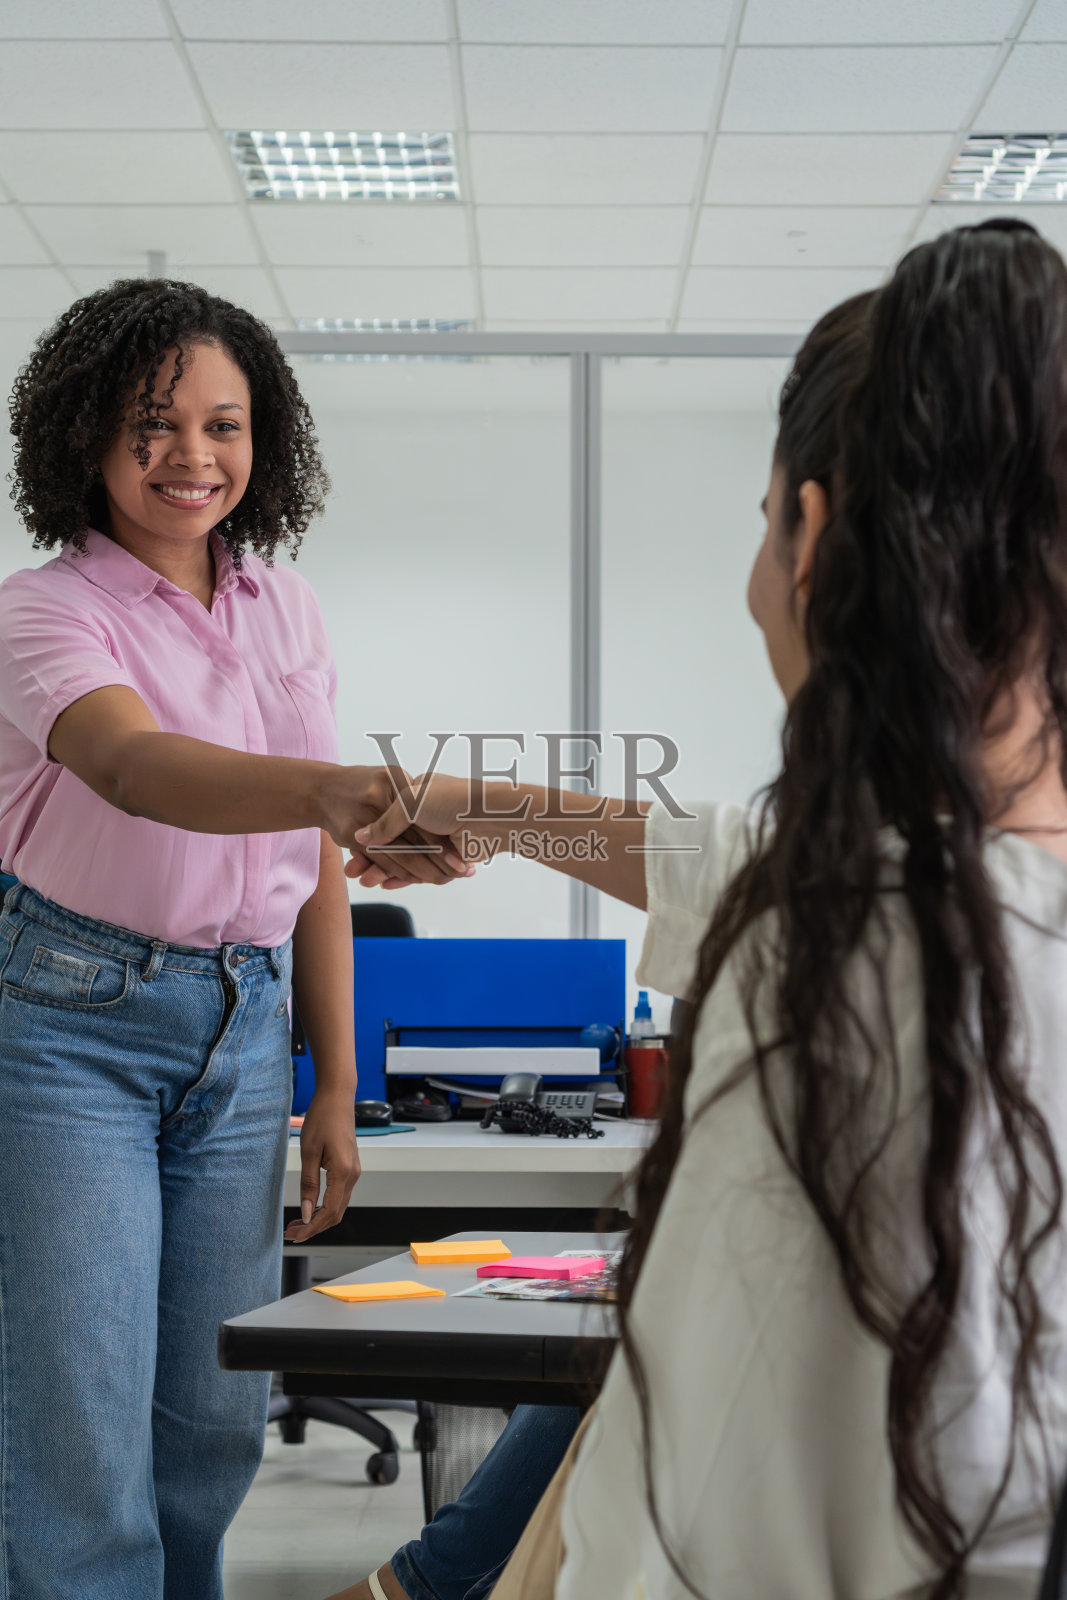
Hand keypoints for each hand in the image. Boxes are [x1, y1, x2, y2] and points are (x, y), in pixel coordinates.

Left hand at [283, 1089, 361, 1241]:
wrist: (337, 1096)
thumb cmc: (322, 1118)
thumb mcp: (309, 1151)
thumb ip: (308, 1183)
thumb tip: (306, 1211)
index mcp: (343, 1172)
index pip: (329, 1212)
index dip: (311, 1227)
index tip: (295, 1235)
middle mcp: (353, 1175)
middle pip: (336, 1214)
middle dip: (314, 1227)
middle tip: (292, 1233)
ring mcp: (353, 1171)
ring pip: (339, 1206)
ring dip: (319, 1218)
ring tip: (297, 1222)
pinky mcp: (350, 1167)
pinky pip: (340, 1195)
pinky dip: (325, 1206)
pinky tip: (310, 1206)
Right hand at [320, 764, 473, 889]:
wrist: (491, 817)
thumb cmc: (453, 800)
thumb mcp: (411, 803)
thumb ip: (386, 822)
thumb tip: (361, 837)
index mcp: (418, 796)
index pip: (387, 819)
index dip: (369, 835)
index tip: (351, 845)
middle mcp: (428, 817)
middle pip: (395, 841)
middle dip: (372, 856)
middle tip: (352, 869)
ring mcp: (439, 838)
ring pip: (406, 858)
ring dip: (385, 869)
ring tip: (365, 880)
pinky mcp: (449, 858)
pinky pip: (422, 870)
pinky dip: (404, 877)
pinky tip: (385, 882)